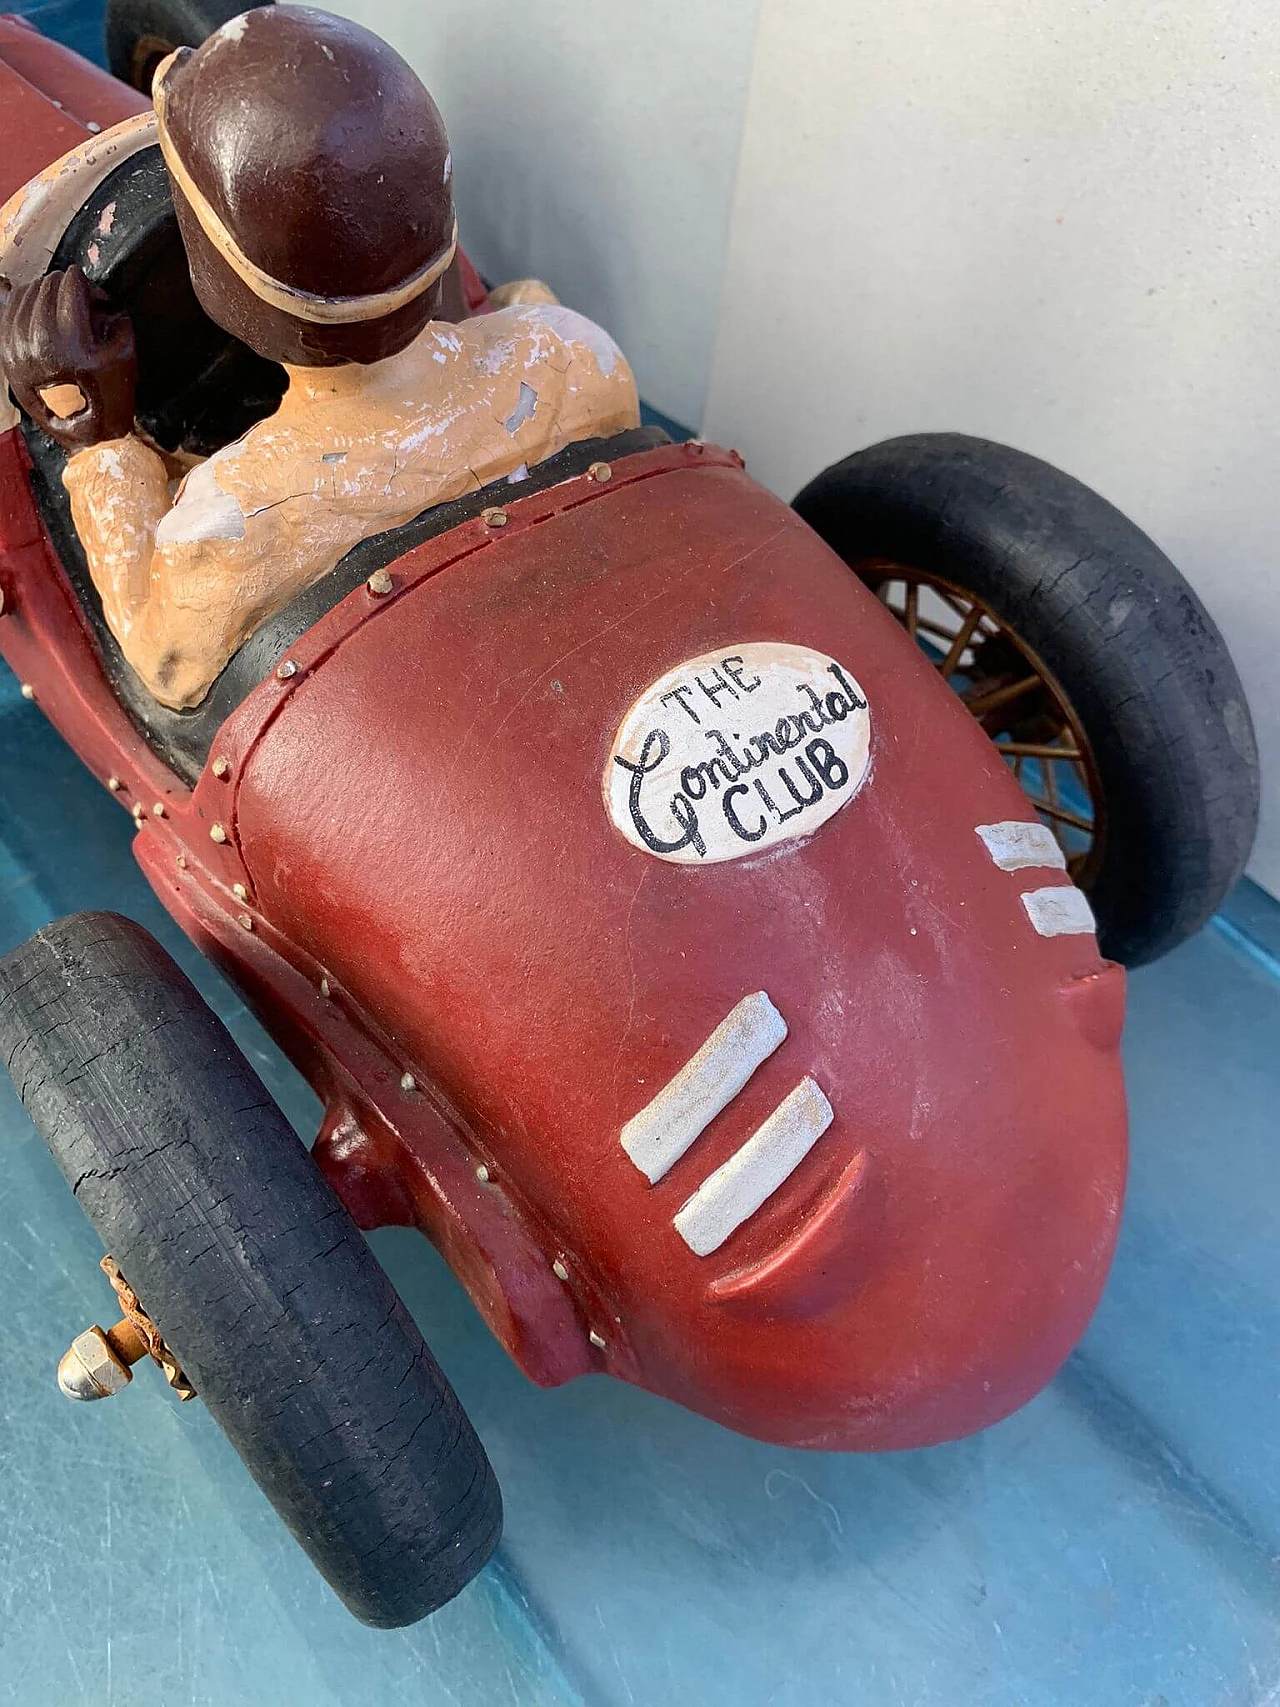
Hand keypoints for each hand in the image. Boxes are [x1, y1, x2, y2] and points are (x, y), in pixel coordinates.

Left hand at [0, 268, 136, 450]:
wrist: (88, 439)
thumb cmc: (109, 402)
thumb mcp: (125, 358)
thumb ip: (118, 321)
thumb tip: (101, 300)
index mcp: (68, 344)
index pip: (71, 288)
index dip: (88, 284)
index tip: (96, 292)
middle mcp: (38, 345)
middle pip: (48, 287)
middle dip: (67, 287)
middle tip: (81, 300)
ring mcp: (18, 350)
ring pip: (26, 295)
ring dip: (45, 292)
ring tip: (60, 304)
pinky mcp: (7, 356)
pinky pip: (9, 313)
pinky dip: (22, 303)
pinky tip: (37, 306)